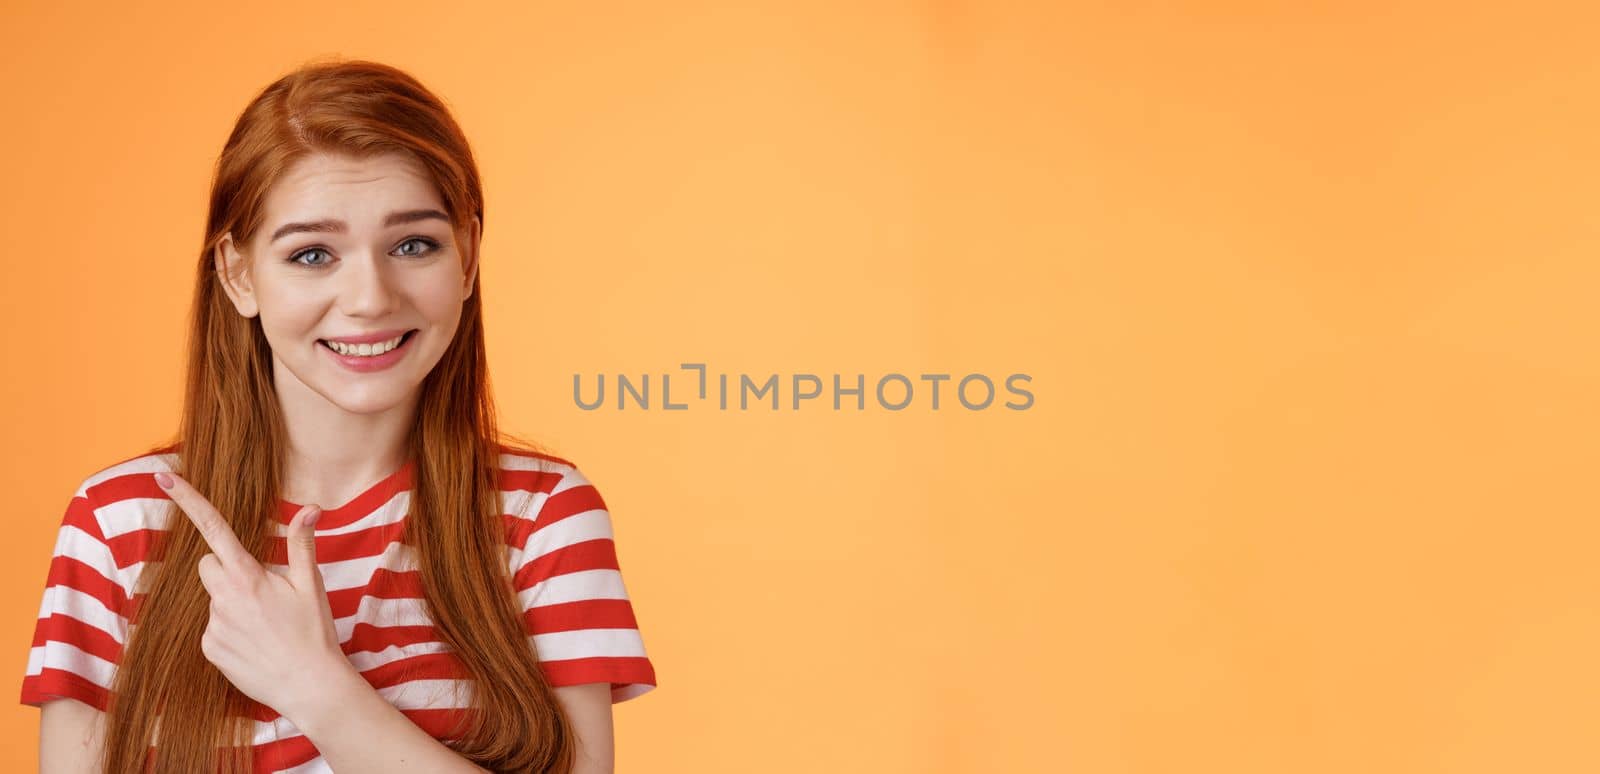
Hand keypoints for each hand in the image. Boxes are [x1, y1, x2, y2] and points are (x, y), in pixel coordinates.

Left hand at [154, 470, 354, 720]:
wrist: (308, 685)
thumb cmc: (314, 632)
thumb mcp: (311, 584)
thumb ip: (302, 544)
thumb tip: (310, 509)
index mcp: (248, 576)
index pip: (214, 529)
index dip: (189, 500)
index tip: (165, 477)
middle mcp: (224, 598)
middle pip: (208, 565)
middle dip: (226, 569)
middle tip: (260, 589)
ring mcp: (213, 625)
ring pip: (213, 598)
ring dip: (231, 602)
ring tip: (264, 624)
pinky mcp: (209, 649)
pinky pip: (212, 627)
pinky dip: (229, 630)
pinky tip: (255, 643)